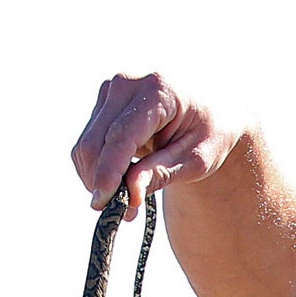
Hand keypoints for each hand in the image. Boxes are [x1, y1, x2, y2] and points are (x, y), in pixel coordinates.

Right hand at [70, 72, 238, 210]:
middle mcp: (128, 84)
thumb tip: (130, 193)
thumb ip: (162, 173)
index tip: (102, 202)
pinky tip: (121, 182)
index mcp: (158, 91)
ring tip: (128, 200)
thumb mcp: (196, 160)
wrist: (209, 112)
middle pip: (95, 142)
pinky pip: (88, 146)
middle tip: (124, 212)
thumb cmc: (208, 135)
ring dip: (98, 180)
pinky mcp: (102, 104)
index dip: (109, 172)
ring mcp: (111, 91)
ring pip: (86, 147)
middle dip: (102, 182)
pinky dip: (98, 171)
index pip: (121, 136)